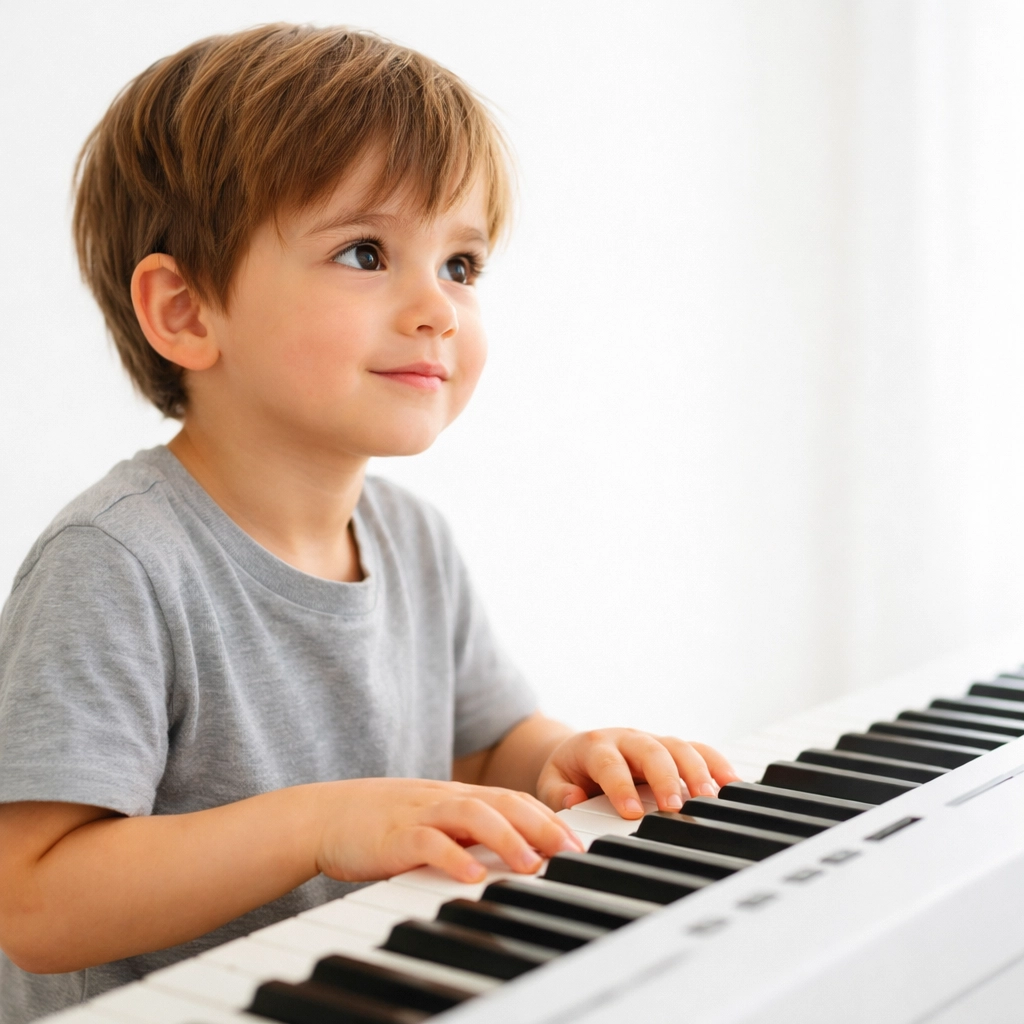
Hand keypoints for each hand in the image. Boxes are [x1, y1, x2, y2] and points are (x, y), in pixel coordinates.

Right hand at [313, 777, 583, 884]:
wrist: (326, 815)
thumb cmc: (386, 824)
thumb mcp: (435, 823)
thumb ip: (471, 834)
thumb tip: (518, 857)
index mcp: (459, 797)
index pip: (514, 800)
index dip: (549, 818)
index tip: (578, 843)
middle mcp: (446, 799)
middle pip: (503, 802)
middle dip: (542, 825)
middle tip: (571, 852)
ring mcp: (421, 813)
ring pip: (472, 815)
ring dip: (506, 838)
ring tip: (531, 863)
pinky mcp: (394, 836)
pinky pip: (428, 842)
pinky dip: (453, 858)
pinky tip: (473, 877)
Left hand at [536, 729, 740, 818]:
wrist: (578, 751)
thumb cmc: (568, 773)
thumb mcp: (552, 782)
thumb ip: (557, 794)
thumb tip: (573, 801)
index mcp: (595, 746)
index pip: (609, 762)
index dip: (621, 785)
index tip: (632, 813)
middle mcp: (627, 738)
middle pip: (651, 750)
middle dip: (665, 778)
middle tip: (675, 808)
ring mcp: (653, 741)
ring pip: (679, 747)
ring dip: (697, 771)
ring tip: (711, 799)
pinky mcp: (672, 749)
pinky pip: (699, 750)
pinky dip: (717, 764)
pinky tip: (733, 784)